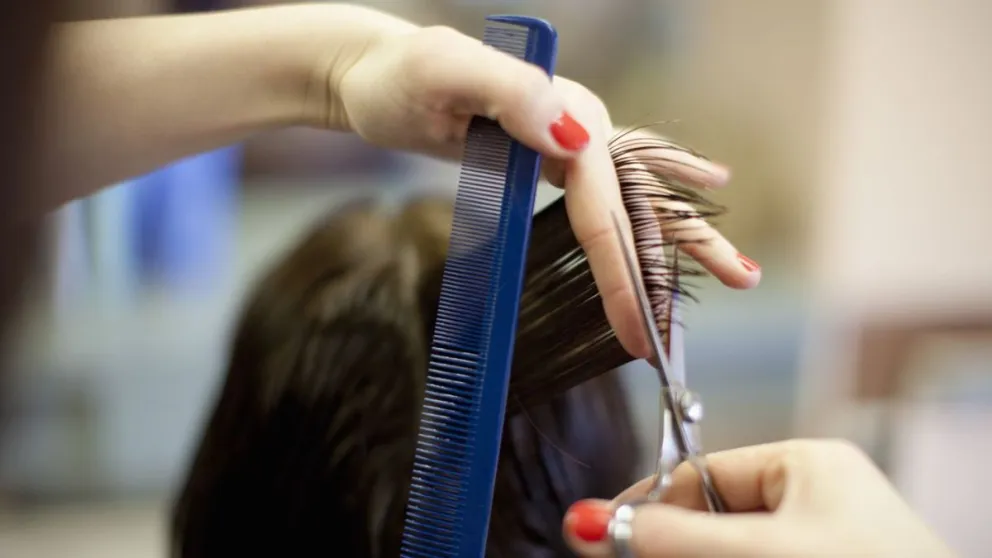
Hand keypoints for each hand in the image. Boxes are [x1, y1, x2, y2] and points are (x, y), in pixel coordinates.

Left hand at [324, 21, 760, 356]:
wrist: (374, 75)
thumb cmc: (400, 77)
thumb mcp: (447, 73)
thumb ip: (513, 95)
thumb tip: (579, 138)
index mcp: (564, 110)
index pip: (605, 201)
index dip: (624, 267)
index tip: (638, 326)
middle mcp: (577, 121)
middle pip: (640, 196)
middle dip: (682, 251)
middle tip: (745, 283)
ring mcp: (566, 137)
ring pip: (634, 195)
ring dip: (682, 234)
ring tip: (736, 266)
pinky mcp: (550, 152)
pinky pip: (608, 192)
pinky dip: (647, 212)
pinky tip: (681, 213)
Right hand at [560, 439, 954, 556]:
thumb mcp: (756, 553)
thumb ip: (671, 538)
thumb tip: (588, 521)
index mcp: (809, 465)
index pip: (701, 474)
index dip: (650, 506)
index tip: (604, 538)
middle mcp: (819, 502)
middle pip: (712, 519)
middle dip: (672, 547)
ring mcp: (827, 543)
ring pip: (731, 548)